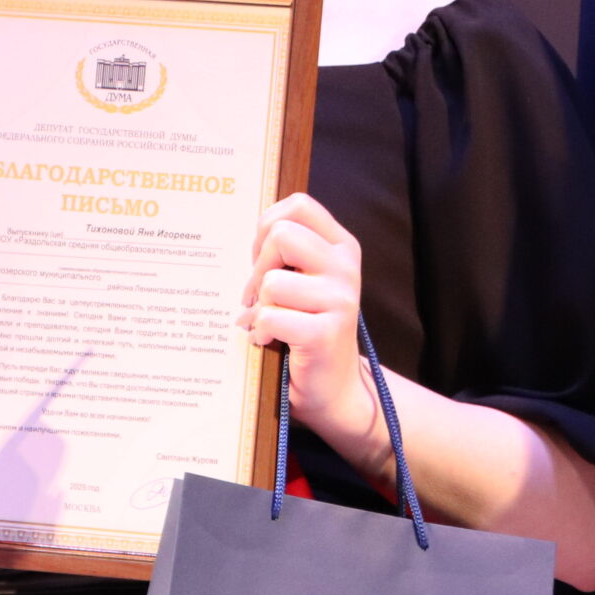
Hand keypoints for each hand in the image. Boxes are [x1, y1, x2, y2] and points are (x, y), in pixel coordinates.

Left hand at [241, 193, 383, 470]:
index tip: (265, 257)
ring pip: (271, 281)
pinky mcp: (325, 333)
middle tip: (260, 293)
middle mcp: (345, 267)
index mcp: (342, 246)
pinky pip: (271, 317)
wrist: (335, 389)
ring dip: (259, 306)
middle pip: (281, 234)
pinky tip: (269, 341)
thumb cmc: (308, 330)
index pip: (299, 205)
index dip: (268, 225)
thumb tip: (248, 237)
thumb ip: (287, 254)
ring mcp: (339, 299)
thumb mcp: (306, 282)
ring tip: (267, 322)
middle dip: (258, 265)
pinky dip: (260, 331)